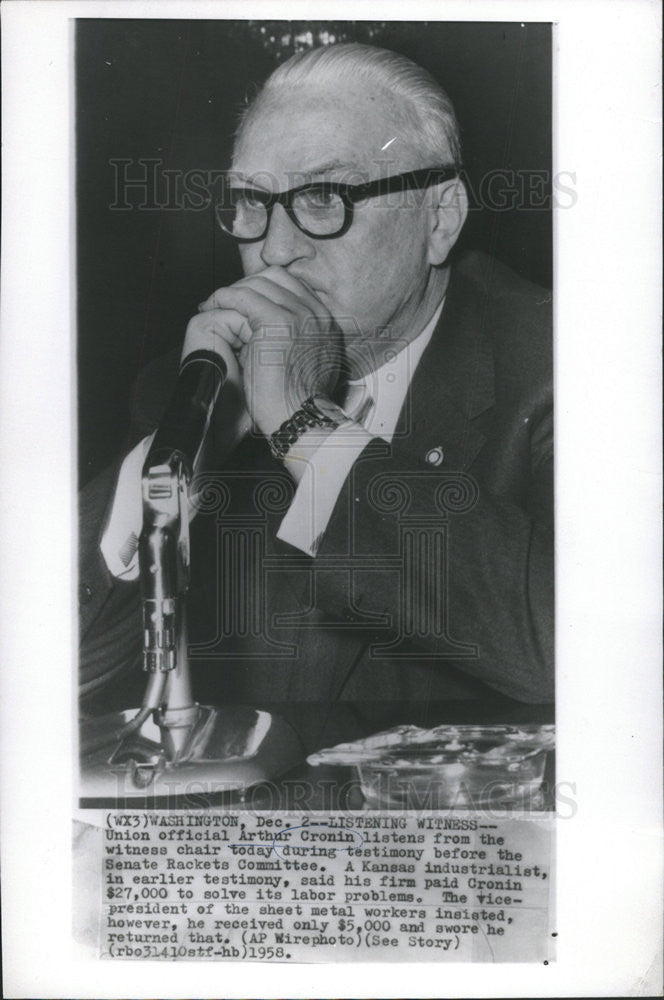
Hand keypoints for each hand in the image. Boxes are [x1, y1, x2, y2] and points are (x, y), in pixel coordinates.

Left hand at [185, 267, 342, 436]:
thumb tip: (272, 334)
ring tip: (214, 304)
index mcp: (326, 323)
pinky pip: (243, 296)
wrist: (299, 419)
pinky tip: (213, 306)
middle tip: (225, 300)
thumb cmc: (297, 403)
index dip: (263, 289)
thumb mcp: (306, 365)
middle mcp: (317, 314)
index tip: (244, 302)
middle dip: (247, 285)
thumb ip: (297, 342)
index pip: (291, 286)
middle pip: (276, 278)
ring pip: (258, 283)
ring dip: (232, 292)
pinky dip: (224, 298)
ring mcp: (299, 315)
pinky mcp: (277, 321)